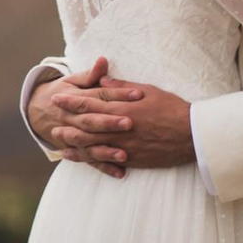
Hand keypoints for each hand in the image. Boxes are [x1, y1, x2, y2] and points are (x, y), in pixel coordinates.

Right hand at [28, 56, 144, 178]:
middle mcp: (73, 118)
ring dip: (105, 150)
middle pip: (91, 120)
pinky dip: (104, 167)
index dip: (118, 94)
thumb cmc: (64, 92)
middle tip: (129, 123)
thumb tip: (103, 60)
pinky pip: (89, 160)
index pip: (99, 95)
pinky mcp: (75, 149)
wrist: (38, 109)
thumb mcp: (74, 80)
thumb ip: (91, 74)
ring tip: (124, 154)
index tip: (138, 94)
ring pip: (88, 144)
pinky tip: (120, 172)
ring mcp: (72, 135)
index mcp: (76, 97)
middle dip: (109, 122)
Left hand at [45, 76, 195, 170]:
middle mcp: (120, 128)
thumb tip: (103, 82)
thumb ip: (122, 88)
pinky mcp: (132, 159)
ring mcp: (125, 146)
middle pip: (87, 125)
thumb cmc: (172, 109)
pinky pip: (106, 160)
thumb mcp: (148, 91)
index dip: (72, 101)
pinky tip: (79, 158)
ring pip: (92, 144)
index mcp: (123, 109)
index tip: (57, 98)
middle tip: (50, 119)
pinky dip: (90, 159)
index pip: (91, 103)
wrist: (192, 135)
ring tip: (57, 139)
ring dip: (73, 142)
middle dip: (67, 121)